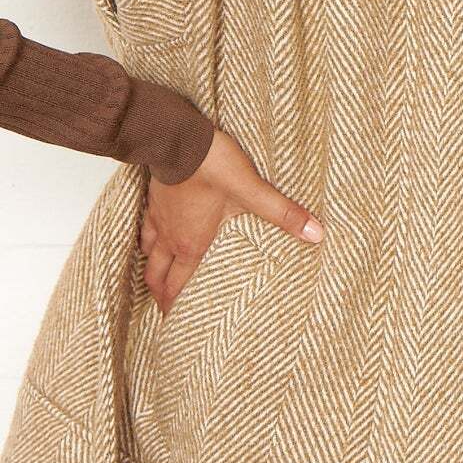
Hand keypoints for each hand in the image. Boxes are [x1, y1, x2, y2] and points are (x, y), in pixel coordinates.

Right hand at [140, 127, 322, 313]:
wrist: (178, 139)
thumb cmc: (212, 165)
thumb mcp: (253, 191)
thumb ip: (284, 214)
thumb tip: (316, 233)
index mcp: (193, 244)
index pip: (180, 286)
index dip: (177, 308)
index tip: (176, 324)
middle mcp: (172, 238)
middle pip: (159, 278)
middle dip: (162, 298)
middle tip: (167, 312)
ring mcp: (160, 220)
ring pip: (149, 257)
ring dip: (154, 274)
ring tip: (158, 285)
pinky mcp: (155, 202)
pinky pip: (146, 232)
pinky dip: (148, 245)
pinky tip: (153, 243)